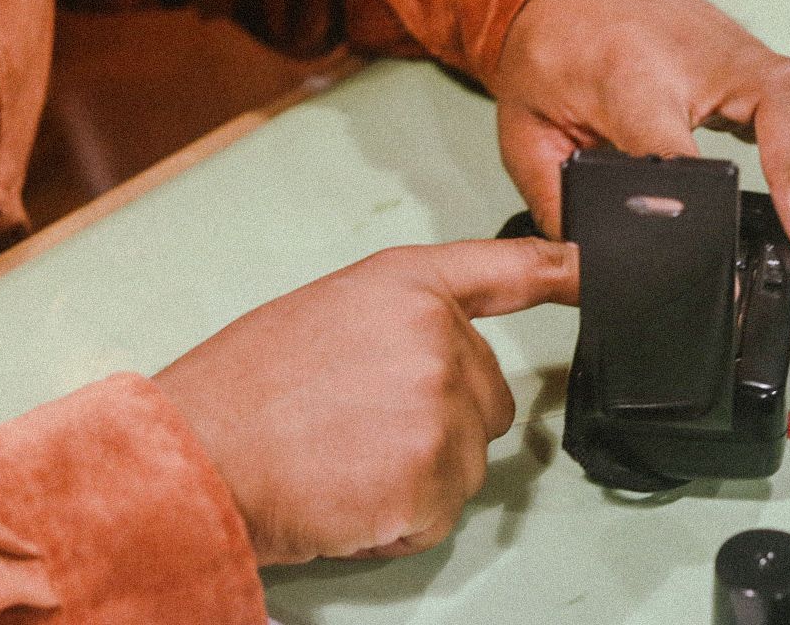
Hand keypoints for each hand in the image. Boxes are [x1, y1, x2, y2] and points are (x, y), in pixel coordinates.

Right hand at [152, 238, 576, 564]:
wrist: (195, 455)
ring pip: (468, 462)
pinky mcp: (435, 478)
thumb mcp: (325, 316)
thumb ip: (398, 323)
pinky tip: (347, 494)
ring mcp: (441, 410)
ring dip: (418, 476)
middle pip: (488, 397)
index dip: (559, 271)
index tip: (593, 273)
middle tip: (358, 427)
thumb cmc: (240, 392)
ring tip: (343, 461)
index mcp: (405, 287)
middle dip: (440, 423)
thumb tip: (442, 354)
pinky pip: (441, 512)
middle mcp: (436, 339)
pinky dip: (400, 519)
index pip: (504, 270)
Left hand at [491, 0, 789, 278]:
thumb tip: (594, 260)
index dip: (703, 205)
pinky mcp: (763, 64)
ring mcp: (743, 56)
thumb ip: (557, 193)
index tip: (721, 258)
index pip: (676, 145)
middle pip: (781, 110)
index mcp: (631, 79)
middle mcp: (703, 60)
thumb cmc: (553, 46)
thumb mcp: (525, 125)